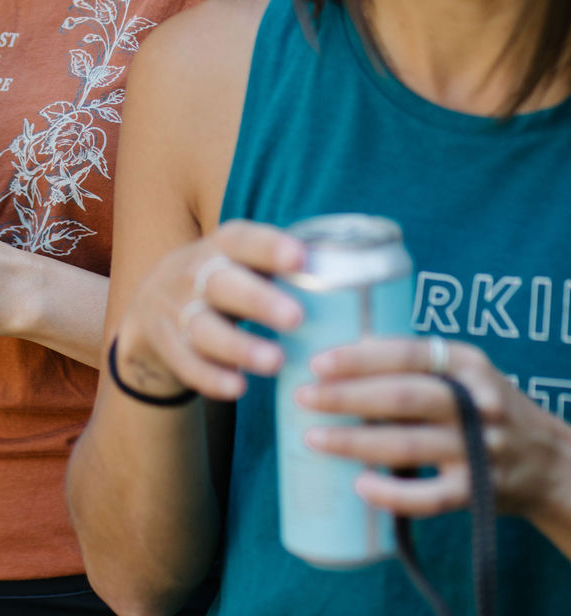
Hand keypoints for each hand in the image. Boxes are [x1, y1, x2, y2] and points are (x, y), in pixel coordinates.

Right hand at [114, 220, 305, 401]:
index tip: (300, 257)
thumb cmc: (222, 282)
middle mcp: (194, 273)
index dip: (269, 247)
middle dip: (258, 300)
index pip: (243, 240)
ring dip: (239, 345)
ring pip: (204, 326)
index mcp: (220, 247)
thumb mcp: (239, 263)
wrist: (150, 305)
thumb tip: (351, 276)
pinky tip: (238, 388)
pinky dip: (210, 376)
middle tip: (296, 317)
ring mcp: (176, 309)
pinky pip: (186, 362)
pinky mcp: (166, 342)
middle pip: (223, 283)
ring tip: (276, 361)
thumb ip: (279, 268)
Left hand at [297, 336, 563, 521]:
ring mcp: (479, 449)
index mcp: (467, 362)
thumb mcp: (462, 371)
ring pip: (408, 446)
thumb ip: (414, 363)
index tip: (317, 362)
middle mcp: (477, 402)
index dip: (359, 357)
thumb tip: (342, 352)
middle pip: (402, 397)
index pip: (407, 352)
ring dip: (355, 443)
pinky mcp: (479, 492)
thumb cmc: (483, 406)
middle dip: (346, 397)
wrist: (546, 460)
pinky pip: (428, 497)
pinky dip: (391, 494)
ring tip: (314, 439)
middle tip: (303, 398)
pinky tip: (359, 486)